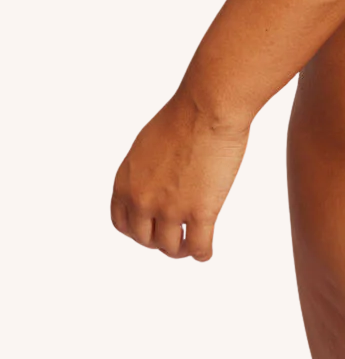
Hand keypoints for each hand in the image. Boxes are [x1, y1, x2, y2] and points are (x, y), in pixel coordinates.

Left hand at [110, 90, 249, 260]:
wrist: (209, 105)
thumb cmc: (185, 113)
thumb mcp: (148, 143)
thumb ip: (143, 170)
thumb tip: (152, 185)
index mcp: (126, 182)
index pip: (122, 223)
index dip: (137, 230)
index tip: (151, 228)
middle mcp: (142, 200)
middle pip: (145, 239)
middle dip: (160, 239)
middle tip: (175, 235)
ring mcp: (171, 209)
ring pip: (172, 248)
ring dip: (181, 249)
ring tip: (192, 244)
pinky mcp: (200, 212)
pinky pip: (199, 248)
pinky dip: (202, 253)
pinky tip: (207, 251)